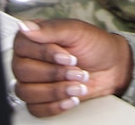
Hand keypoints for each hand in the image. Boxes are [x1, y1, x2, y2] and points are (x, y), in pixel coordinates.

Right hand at [12, 18, 133, 116]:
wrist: (112, 67)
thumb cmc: (94, 45)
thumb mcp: (76, 31)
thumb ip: (51, 29)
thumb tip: (24, 26)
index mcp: (32, 38)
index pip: (22, 47)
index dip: (44, 54)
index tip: (68, 57)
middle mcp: (27, 59)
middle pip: (23, 71)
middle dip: (54, 73)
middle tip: (76, 71)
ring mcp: (31, 80)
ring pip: (27, 92)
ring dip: (56, 91)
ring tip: (78, 86)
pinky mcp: (39, 99)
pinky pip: (35, 108)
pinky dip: (55, 106)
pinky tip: (72, 99)